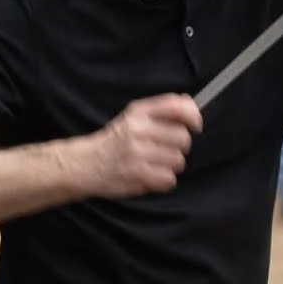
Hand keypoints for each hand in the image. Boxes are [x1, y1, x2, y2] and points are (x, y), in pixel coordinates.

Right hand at [86, 93, 202, 196]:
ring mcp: (138, 153)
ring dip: (171, 165)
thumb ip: (161, 110)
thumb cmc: (116, 141)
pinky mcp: (138, 175)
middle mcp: (138, 130)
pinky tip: (151, 175)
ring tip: (155, 163)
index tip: (196, 125)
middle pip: (182, 138)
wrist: (87, 164)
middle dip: (179, 146)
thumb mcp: (133, 117)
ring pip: (178, 160)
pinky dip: (164, 180)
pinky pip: (169, 179)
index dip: (192, 116)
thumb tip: (189, 103)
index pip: (175, 107)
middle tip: (165, 149)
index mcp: (138, 112)